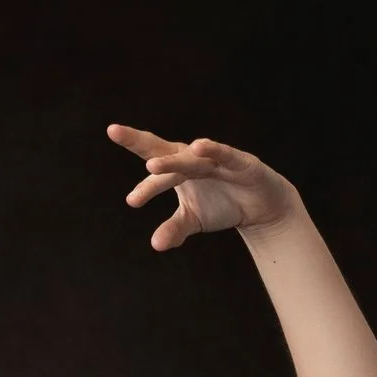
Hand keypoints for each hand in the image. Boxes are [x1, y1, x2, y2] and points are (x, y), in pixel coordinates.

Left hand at [108, 125, 299, 250]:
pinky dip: (213, 150)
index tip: (125, 182)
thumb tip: (155, 245)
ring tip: (152, 167)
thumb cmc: (223, 204)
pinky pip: (224, 155)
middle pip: (163, 150)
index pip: (153, 165)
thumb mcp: (194, 219)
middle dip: (139, 141)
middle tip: (115, 132)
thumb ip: (174, 229)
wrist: (261, 206)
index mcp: (179, 169)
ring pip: (190, 159)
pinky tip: (199, 146)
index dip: (141, 173)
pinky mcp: (240, 162)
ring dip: (172, 162)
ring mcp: (216, 159)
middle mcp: (193, 159)